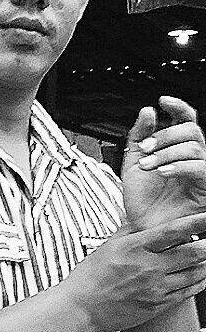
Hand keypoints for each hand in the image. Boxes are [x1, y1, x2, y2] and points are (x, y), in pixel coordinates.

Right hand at [64, 208, 205, 331]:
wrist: (81, 308)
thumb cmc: (91, 277)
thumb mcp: (109, 245)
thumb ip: (132, 231)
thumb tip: (145, 217)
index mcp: (136, 248)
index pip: (174, 231)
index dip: (196, 222)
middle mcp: (149, 268)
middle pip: (192, 253)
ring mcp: (155, 289)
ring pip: (193, 274)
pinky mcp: (157, 306)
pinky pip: (186, 293)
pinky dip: (199, 283)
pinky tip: (203, 277)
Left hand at [122, 96, 205, 229]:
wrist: (140, 230)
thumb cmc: (140, 203)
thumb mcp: (133, 163)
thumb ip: (138, 136)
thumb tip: (149, 111)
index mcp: (176, 150)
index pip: (186, 120)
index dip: (177, 107)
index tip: (163, 101)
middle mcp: (191, 159)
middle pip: (191, 130)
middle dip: (165, 134)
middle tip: (145, 148)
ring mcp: (199, 174)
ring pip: (194, 147)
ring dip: (167, 152)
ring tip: (148, 165)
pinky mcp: (203, 189)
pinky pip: (200, 168)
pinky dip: (179, 166)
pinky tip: (162, 171)